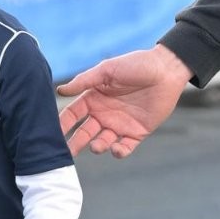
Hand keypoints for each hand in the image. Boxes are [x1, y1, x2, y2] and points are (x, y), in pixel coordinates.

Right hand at [58, 43, 191, 156]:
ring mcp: (120, 124)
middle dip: (75, 143)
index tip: (53, 133)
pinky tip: (115, 149)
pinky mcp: (137, 132)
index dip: (63, 123)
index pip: (73, 114)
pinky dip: (118, 151)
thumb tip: (60, 90)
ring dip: (97, 147)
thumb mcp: (107, 70)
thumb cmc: (136, 65)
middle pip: (84, 132)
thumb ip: (84, 81)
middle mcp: (104, 114)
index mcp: (94, 98)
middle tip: (67, 153)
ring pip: (102, 142)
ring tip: (96, 146)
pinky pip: (125, 147)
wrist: (166, 70)